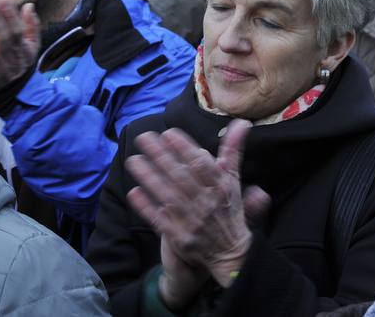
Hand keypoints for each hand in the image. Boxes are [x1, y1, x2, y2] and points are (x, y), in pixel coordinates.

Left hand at [0, 0, 40, 94]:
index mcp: (24, 48)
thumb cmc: (21, 62)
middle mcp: (12, 58)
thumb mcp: (32, 46)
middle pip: (3, 37)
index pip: (18, 30)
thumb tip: (28, 6)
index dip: (11, 16)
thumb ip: (31, 26)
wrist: (14, 93)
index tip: (2, 1)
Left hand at [126, 120, 258, 307]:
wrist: (230, 252)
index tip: (168, 133)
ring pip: (168, 195)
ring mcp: (192, 220)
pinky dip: (147, 207)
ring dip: (149, 177)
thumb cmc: (229, 209)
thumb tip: (241, 123)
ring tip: (133, 160)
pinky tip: (133, 193)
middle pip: (180, 176)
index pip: (201, 164)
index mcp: (220, 186)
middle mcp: (206, 202)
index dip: (184, 148)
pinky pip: (160, 220)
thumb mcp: (234, 179)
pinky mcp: (179, 237)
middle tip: (143, 138)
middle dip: (160, 156)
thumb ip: (233, 150)